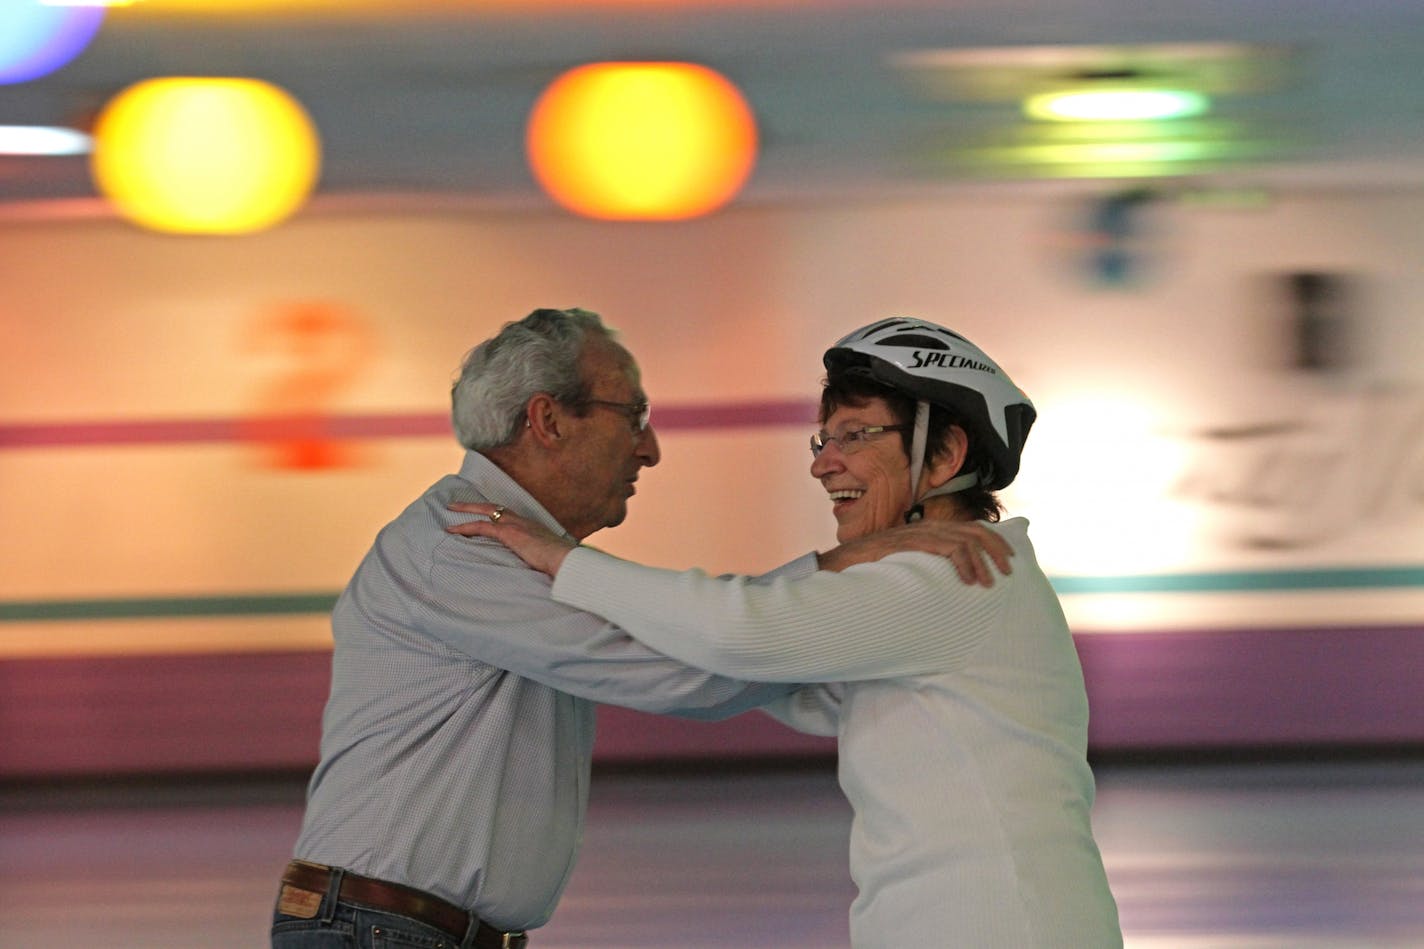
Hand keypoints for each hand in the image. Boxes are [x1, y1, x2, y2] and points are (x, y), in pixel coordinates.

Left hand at [445, 503, 575, 576]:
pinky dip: (465, 527)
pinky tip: (452, 530)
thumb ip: (540, 559)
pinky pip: (481, 527)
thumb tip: (538, 570)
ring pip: (485, 511)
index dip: (495, 513)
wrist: (565, 560)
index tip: (484, 513)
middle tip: (456, 504)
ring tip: (450, 510)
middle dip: (475, 504)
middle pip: (494, 507)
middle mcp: (523, 521)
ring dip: (466, 510)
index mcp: (532, 526)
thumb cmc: (561, 564)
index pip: (509, 515)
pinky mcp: (509, 533)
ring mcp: (516, 525)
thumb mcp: (548, 559)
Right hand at [817, 520, 1012, 585]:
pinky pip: (947, 548)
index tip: (1007, 560)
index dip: (993, 542)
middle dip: (997, 549)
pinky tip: (969, 580)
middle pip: (974, 530)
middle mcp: (926, 527)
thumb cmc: (868, 571)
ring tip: (989, 582)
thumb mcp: (905, 567)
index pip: (969, 529)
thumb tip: (946, 585)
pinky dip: (963, 564)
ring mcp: (918, 534)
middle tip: (1010, 570)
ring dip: (981, 562)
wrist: (838, 565)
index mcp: (928, 531)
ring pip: (964, 539)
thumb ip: (925, 568)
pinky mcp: (911, 543)